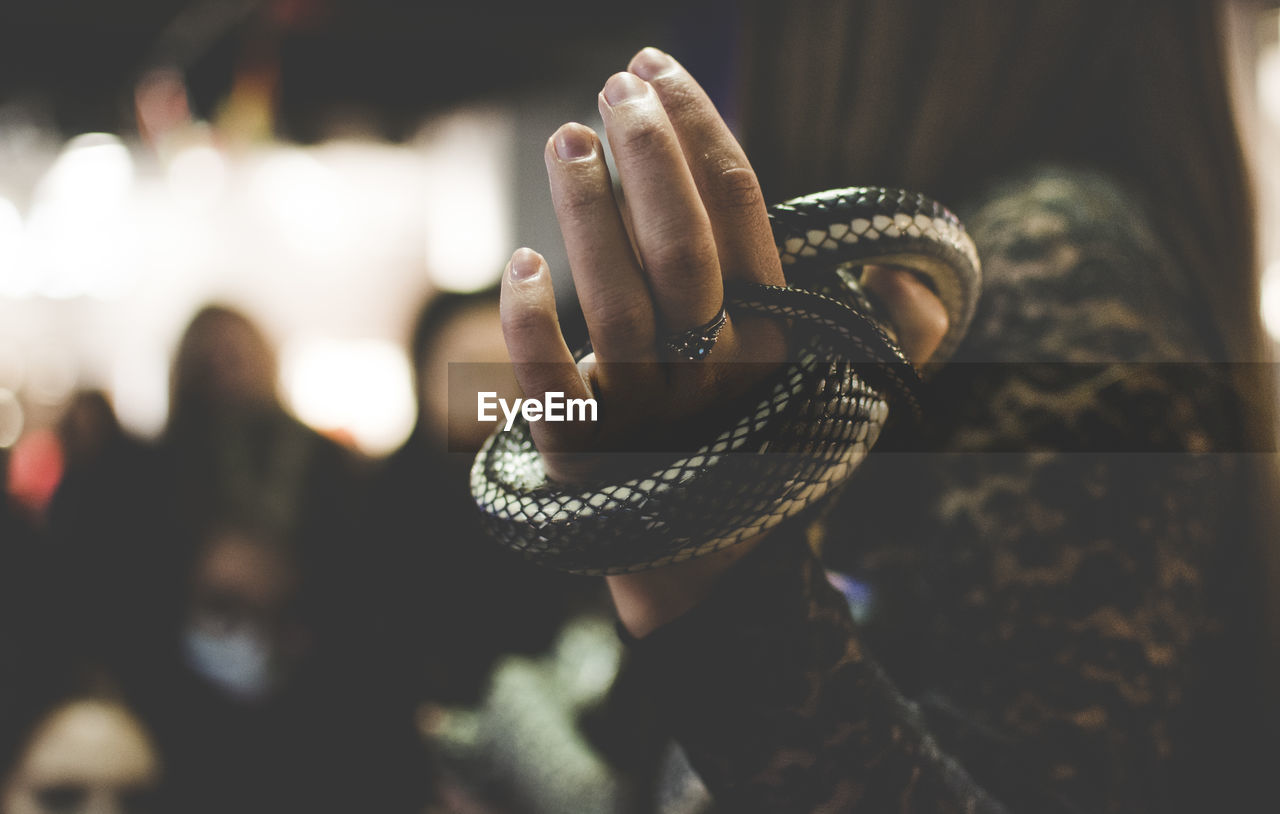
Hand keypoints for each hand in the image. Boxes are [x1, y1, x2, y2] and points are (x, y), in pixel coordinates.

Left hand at [500, 48, 947, 635]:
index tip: (659, 66)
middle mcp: (717, 373)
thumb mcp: (841, 397)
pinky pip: (554, 390)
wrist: (713, 578)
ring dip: (589, 213)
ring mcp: (650, 417)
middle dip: (648, 155)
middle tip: (613, 83)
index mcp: (776, 341)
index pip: (745, 216)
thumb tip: (908, 281)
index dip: (700, 132)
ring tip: (568, 137)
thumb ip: (895, 338)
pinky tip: (519, 262)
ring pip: (618, 303)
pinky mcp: (585, 458)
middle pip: (683, 249)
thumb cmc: (765, 460)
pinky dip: (531, 328)